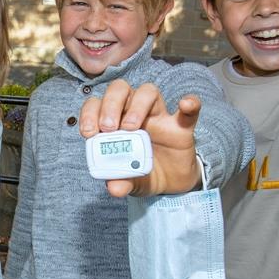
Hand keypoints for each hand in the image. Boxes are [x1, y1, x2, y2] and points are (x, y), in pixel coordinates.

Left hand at [79, 80, 201, 197]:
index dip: (90, 112)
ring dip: (137, 105)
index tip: (88, 132)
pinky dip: (190, 104)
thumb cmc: (143, 173)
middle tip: (108, 128)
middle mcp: (134, 114)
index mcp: (115, 123)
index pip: (98, 105)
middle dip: (111, 104)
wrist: (171, 183)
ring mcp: (159, 117)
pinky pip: (188, 111)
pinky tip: (185, 105)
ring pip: (147, 92)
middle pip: (120, 90)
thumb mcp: (129, 182)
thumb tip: (114, 188)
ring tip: (131, 128)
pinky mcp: (181, 127)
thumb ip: (121, 182)